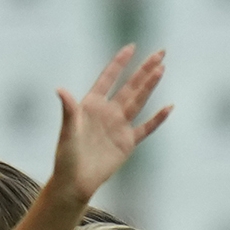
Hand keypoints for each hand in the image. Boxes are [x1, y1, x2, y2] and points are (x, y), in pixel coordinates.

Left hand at [49, 45, 171, 203]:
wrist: (75, 182)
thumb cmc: (66, 157)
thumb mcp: (67, 131)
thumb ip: (69, 110)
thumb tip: (61, 90)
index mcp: (91, 105)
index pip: (108, 78)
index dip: (120, 63)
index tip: (132, 47)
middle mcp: (108, 112)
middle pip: (130, 85)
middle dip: (144, 69)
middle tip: (160, 52)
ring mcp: (119, 126)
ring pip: (139, 101)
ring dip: (150, 86)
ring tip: (162, 69)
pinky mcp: (128, 143)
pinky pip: (146, 128)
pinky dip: (157, 119)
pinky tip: (168, 107)